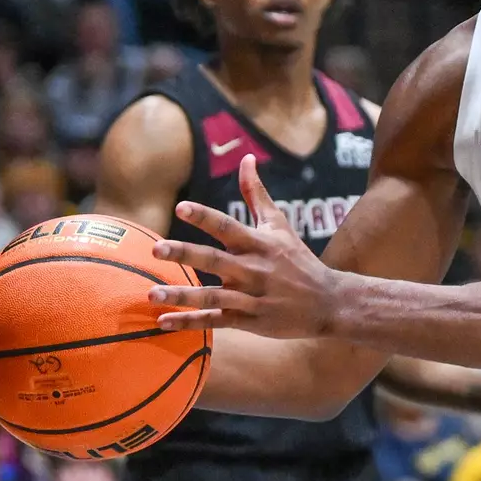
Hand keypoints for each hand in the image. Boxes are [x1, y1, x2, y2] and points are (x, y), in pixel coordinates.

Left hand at [149, 154, 341, 337]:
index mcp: (259, 244)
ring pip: (212, 295)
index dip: (204, 217)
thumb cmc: (298, 259)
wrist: (329, 302)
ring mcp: (251, 297)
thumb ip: (256, 194)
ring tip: (151, 293)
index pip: (228, 226)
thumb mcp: (279, 225)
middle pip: (215, 260)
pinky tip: (164, 322)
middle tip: (156, 248)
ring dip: (182, 295)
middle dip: (186, 254)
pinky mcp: (249, 321)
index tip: (181, 207)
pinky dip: (190, 322)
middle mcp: (254, 269)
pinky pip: (216, 321)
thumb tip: (245, 158)